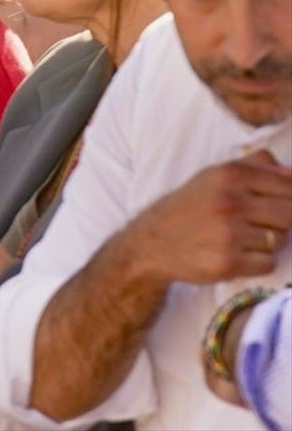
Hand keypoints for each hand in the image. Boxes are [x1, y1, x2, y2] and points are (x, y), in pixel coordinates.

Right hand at [123, 151, 291, 285]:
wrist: (153, 241)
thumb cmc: (190, 207)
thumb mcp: (214, 176)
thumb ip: (254, 167)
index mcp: (229, 175)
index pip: (288, 186)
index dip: (288, 198)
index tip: (276, 206)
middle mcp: (229, 201)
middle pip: (289, 214)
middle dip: (279, 222)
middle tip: (257, 224)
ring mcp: (228, 233)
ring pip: (279, 240)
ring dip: (267, 243)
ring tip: (242, 239)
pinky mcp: (228, 262)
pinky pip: (268, 263)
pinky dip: (257, 263)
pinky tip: (238, 255)